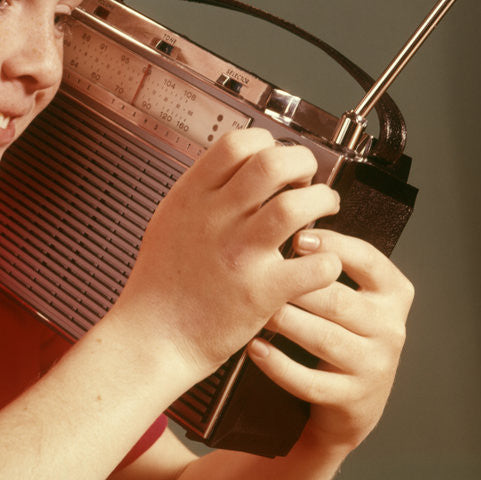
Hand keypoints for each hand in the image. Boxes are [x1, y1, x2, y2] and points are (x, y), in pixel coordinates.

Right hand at [111, 129, 343, 383]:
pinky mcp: (261, 292)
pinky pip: (312, 264)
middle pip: (272, 163)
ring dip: (322, 202)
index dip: (267, 143)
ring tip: (324, 210)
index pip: (238, 142)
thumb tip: (231, 167)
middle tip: (306, 180)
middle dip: (302, 163)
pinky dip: (327, 260)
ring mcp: (239, 254)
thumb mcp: (168, 220)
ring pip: (296, 206)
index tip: (275, 160)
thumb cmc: (160, 285)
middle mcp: (216, 219)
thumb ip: (200, 192)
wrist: (154, 337)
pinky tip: (320, 263)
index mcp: (192, 197)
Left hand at [248, 229, 414, 451]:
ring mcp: (374, 366)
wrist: (353, 397)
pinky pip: (309, 381)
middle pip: (338, 301)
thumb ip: (331, 259)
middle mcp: (390, 328)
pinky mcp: (351, 399)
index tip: (297, 239)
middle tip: (259, 275)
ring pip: (324, 339)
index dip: (333, 247)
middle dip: (296, 287)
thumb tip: (288, 211)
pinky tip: (255, 347)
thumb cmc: (341, 327)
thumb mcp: (352, 291)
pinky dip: (279, 364)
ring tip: (256, 308)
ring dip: (285, 322)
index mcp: (393, 292)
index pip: (368, 260)